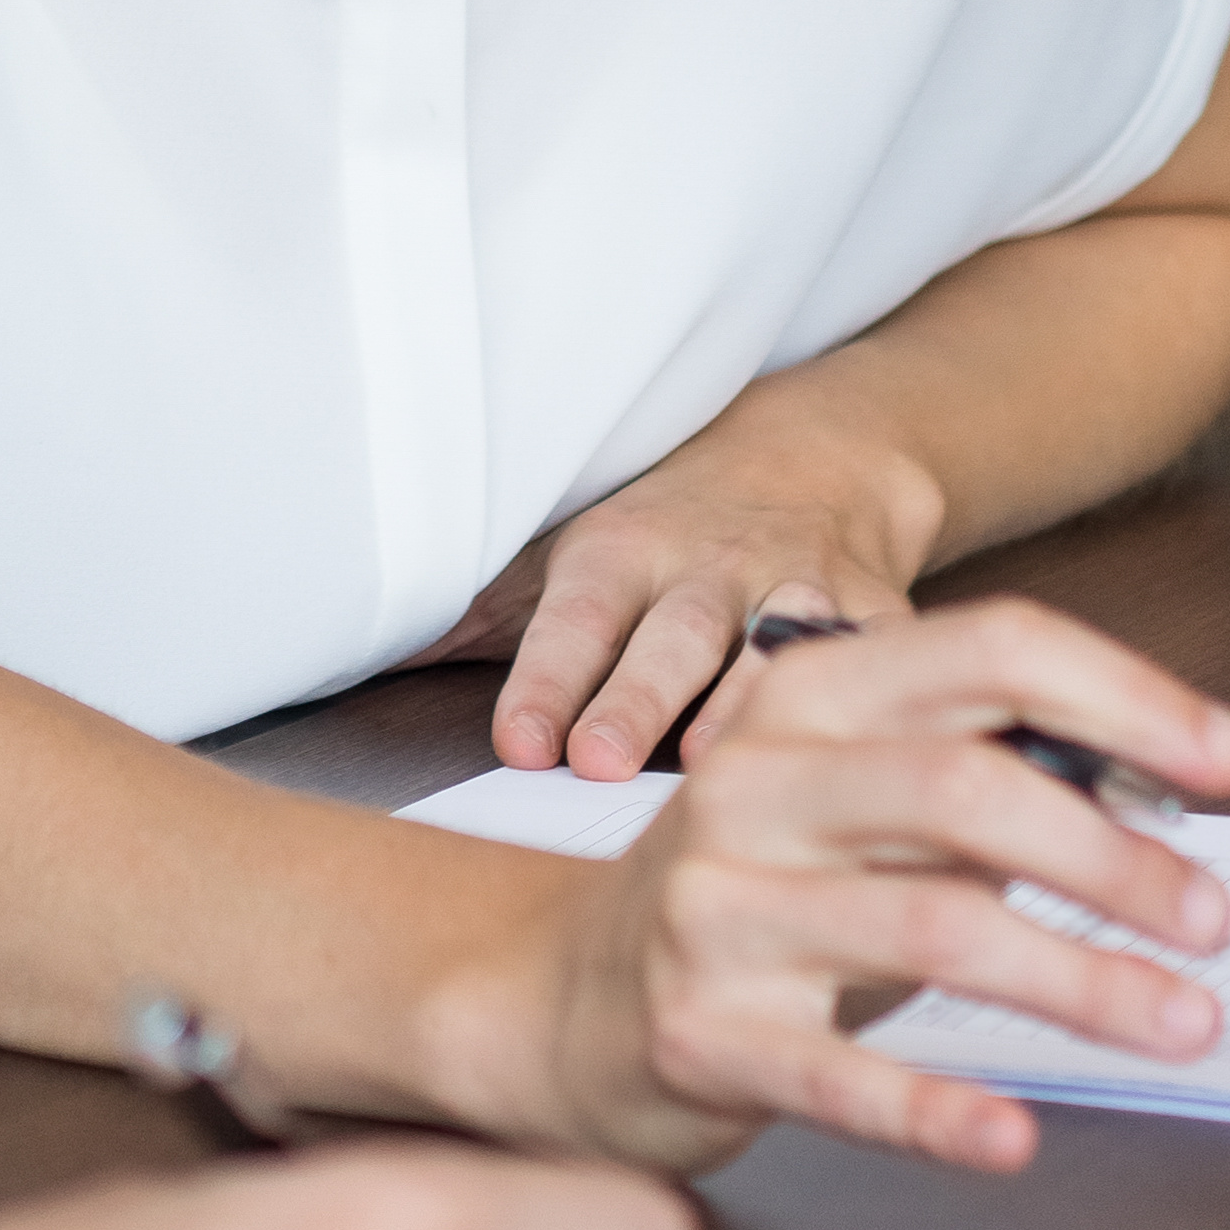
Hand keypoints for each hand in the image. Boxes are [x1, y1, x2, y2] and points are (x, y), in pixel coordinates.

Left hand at [466, 401, 944, 778]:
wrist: (820, 462)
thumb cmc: (667, 534)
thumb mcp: (567, 556)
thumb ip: (479, 617)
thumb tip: (350, 649)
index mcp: (620, 551)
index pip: (575, 617)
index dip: (546, 679)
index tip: (517, 744)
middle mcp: (709, 565)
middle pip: (671, 634)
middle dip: (634, 696)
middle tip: (596, 766)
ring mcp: (799, 587)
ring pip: (774, 644)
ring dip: (742, 703)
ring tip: (710, 767)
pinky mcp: (879, 613)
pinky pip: (878, 656)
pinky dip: (871, 696)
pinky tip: (850, 748)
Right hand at [526, 598, 1229, 1175]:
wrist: (556, 997)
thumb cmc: (752, 896)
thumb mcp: (851, 803)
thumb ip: (981, 785)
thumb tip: (1155, 797)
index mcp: (804, 699)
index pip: (987, 653)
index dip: (1125, 699)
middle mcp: (752, 784)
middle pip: (961, 784)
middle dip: (1112, 856)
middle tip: (1212, 919)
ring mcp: (719, 909)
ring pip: (928, 924)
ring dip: (1080, 980)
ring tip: (1184, 1020)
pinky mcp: (700, 1032)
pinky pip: (838, 1078)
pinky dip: (937, 1113)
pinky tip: (1014, 1136)